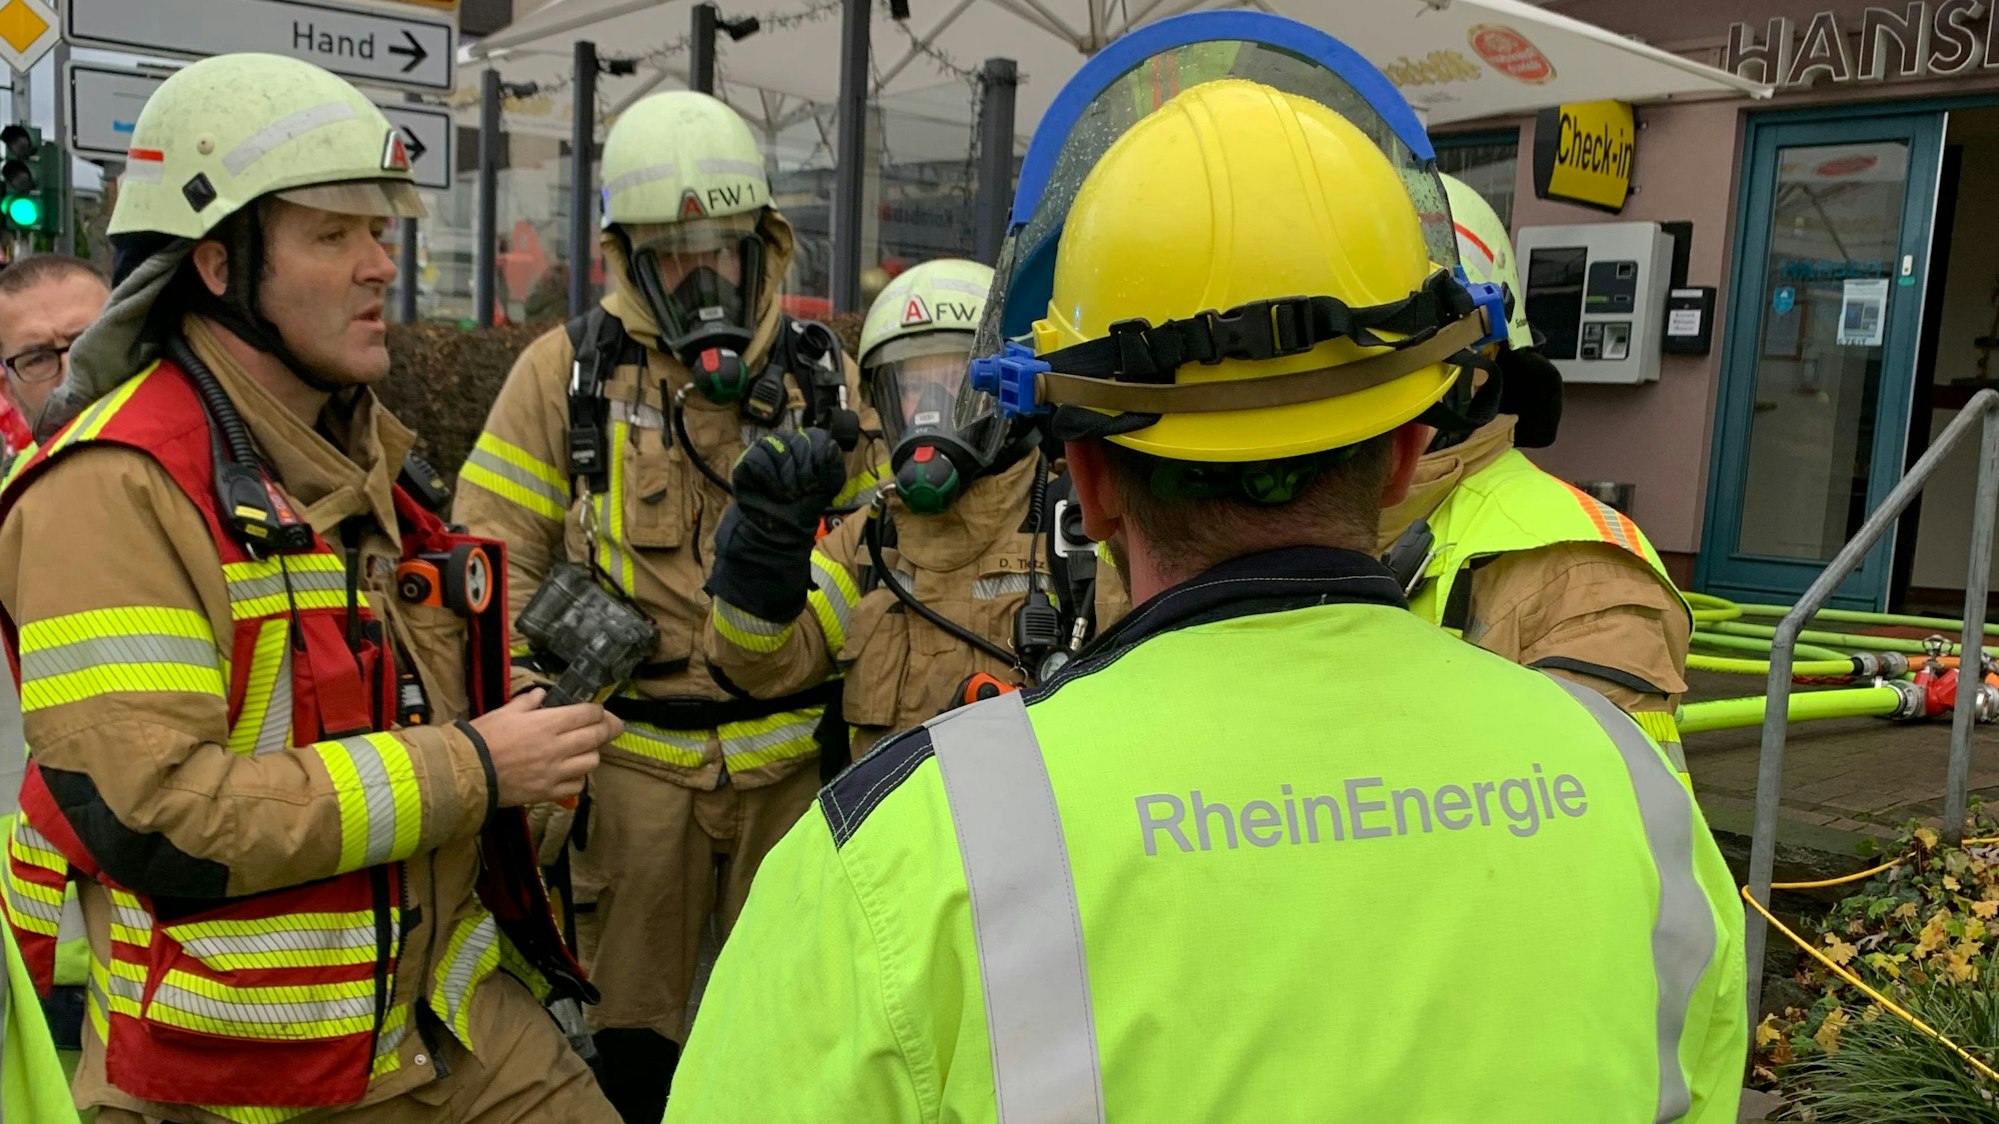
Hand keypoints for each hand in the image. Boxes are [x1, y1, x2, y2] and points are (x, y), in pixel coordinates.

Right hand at [468, 689, 622, 806]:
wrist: (466, 773)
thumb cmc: (482, 738)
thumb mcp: (503, 712)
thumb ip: (527, 703)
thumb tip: (541, 694)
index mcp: (548, 723)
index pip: (589, 713)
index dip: (599, 710)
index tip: (598, 711)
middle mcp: (558, 747)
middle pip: (598, 735)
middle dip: (608, 728)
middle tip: (610, 726)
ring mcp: (556, 771)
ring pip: (592, 761)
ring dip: (592, 753)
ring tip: (584, 750)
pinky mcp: (549, 792)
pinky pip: (578, 785)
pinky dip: (578, 778)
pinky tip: (570, 772)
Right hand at [732, 428, 847, 536]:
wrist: (779, 528)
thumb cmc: (802, 506)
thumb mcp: (826, 489)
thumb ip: (833, 468)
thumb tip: (831, 447)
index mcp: (808, 444)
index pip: (817, 438)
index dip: (819, 462)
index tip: (816, 483)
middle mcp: (787, 441)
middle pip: (798, 442)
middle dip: (803, 472)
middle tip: (801, 492)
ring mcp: (766, 448)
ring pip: (777, 447)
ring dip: (786, 476)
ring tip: (787, 494)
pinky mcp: (747, 460)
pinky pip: (758, 459)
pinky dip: (769, 478)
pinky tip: (775, 493)